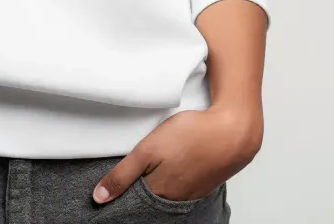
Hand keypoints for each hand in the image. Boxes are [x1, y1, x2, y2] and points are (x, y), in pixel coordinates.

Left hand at [92, 100, 263, 203]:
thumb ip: (123, 174)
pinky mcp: (204, 183)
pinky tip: (174, 168)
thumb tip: (99, 198)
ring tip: (152, 169)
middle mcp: (175, 198)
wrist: (233, 131)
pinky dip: (174, 181)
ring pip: (166, 194)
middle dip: (138, 191)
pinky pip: (182, 188)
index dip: (121, 194)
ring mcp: (191, 192)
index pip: (132, 202)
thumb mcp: (148, 150)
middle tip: (133, 175)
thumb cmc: (191, 136)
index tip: (110, 191)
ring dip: (157, 185)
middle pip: (149, 199)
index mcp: (158, 192)